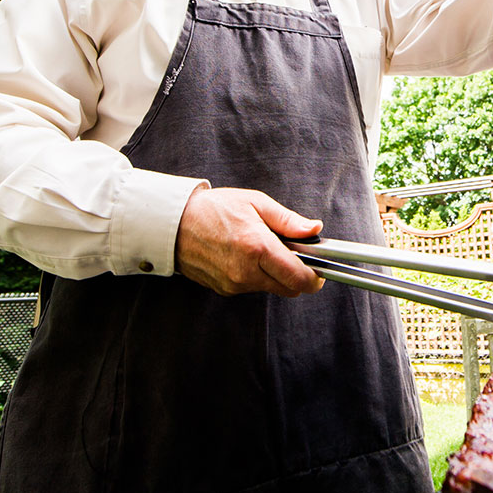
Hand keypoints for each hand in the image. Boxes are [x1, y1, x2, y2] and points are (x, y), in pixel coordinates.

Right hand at [174, 186, 325, 296]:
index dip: (315, 277)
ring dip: (276, 275)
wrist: (174, 224)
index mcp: (258, 248)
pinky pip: (252, 288)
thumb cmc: (214, 209)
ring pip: (271, 289)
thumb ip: (288, 221)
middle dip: (297, 276)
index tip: (319, 270)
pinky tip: (246, 256)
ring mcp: (234, 284)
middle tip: (294, 256)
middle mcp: (246, 272)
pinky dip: (257, 276)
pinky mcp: (224, 290)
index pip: (299, 278)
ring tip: (263, 249)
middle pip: (289, 289)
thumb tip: (314, 229)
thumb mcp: (255, 203)